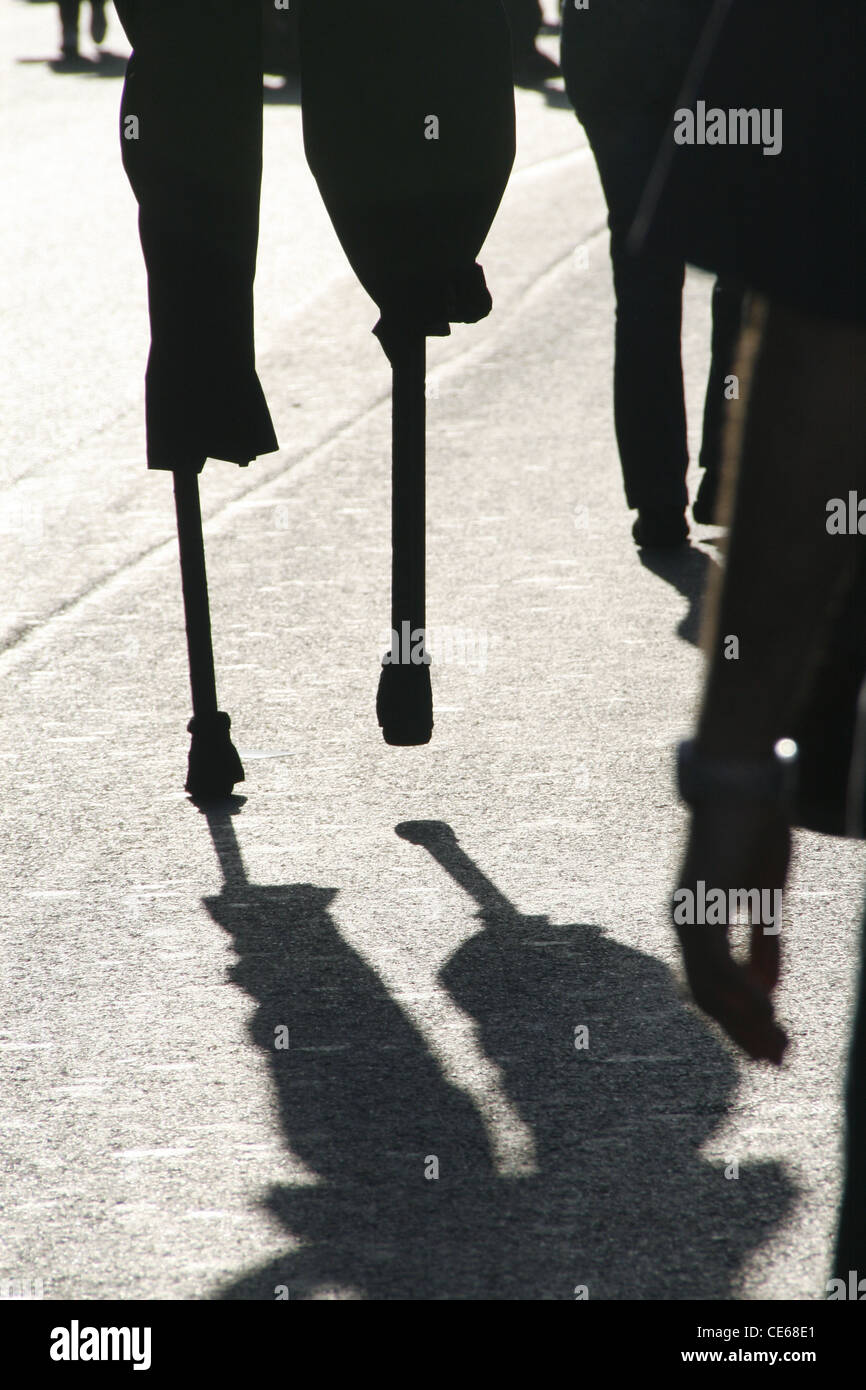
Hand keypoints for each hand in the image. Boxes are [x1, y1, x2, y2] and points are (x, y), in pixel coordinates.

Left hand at [674, 799, 790, 1063]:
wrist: (743, 786)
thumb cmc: (755, 832)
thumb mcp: (766, 898)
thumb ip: (764, 944)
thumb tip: (770, 992)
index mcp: (697, 921)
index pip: (712, 987)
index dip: (740, 1021)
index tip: (772, 1047)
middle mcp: (683, 923)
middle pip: (706, 997)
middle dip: (743, 1033)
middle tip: (778, 1061)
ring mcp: (686, 915)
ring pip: (708, 988)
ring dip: (744, 1021)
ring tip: (778, 1046)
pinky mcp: (697, 905)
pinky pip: (715, 962)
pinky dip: (740, 990)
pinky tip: (767, 1009)